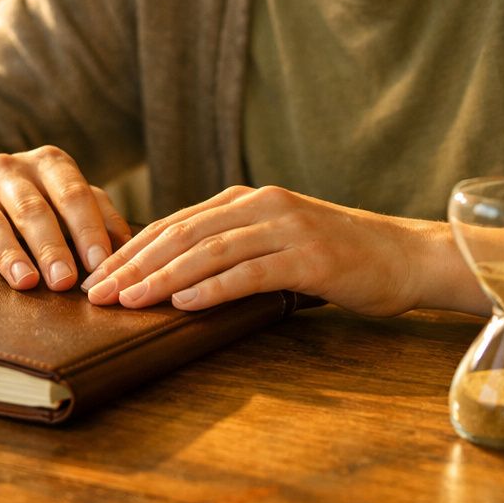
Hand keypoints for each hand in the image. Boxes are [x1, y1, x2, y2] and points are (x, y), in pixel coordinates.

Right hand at [0, 144, 132, 291]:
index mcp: (47, 163)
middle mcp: (7, 169)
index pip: (72, 193)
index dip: (87, 228)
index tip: (100, 264)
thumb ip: (97, 214)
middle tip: (66, 282)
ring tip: (25, 282)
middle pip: (33, 208)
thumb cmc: (28, 196)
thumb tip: (128, 250)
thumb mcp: (63, 194)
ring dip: (9, 252)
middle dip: (51, 246)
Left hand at [80, 185, 426, 315]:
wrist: (407, 256)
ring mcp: (286, 227)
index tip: (97, 278)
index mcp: (246, 199)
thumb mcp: (276, 241)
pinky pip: (251, 271)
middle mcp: (261, 204)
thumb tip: (171, 276)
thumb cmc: (338, 257)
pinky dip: (213, 287)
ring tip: (128, 301)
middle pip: (182, 235)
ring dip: (162, 278)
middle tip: (97, 294)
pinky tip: (184, 303)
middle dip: (134, 265)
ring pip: (209, 251)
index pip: (174, 224)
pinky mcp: (310, 256)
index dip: (131, 250)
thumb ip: (231, 247)